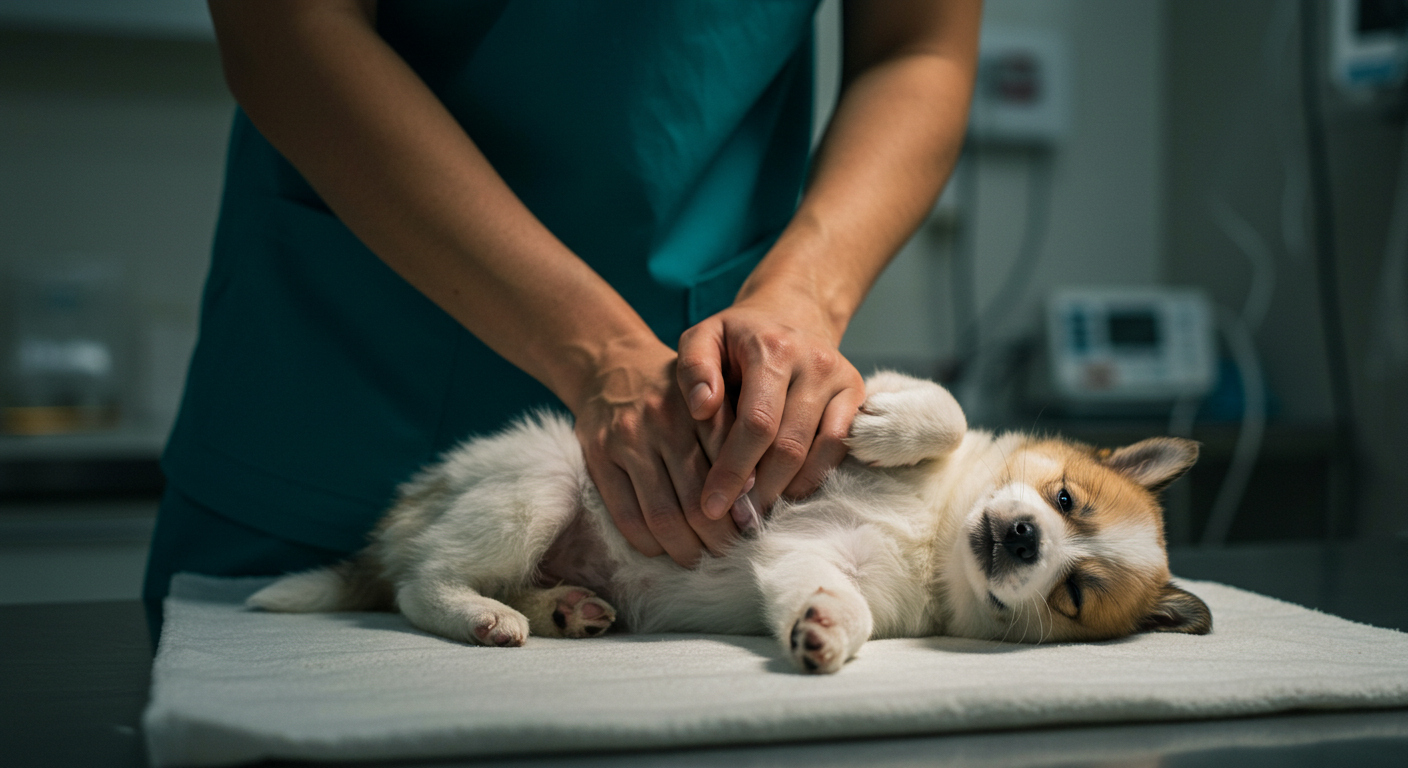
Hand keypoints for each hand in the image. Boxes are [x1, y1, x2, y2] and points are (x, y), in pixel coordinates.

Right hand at [571, 338, 739, 566]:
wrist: (612, 365)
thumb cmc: (678, 390)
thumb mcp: (715, 392)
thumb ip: (736, 433)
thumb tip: (758, 495)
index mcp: (702, 405)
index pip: (732, 467)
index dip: (745, 506)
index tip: (754, 527)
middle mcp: (665, 420)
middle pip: (699, 501)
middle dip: (719, 538)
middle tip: (731, 553)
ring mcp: (629, 440)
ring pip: (663, 516)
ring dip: (686, 550)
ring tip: (700, 558)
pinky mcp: (600, 458)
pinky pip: (627, 517)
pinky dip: (649, 544)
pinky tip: (664, 548)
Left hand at [677, 293, 866, 519]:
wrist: (792, 315)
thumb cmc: (737, 338)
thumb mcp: (704, 336)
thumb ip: (693, 368)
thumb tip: (700, 408)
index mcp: (773, 349)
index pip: (756, 422)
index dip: (733, 469)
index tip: (711, 506)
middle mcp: (815, 363)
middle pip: (789, 445)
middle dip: (759, 490)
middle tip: (734, 522)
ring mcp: (842, 381)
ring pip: (818, 453)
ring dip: (786, 491)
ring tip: (756, 514)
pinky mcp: (857, 397)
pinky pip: (839, 450)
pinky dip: (812, 478)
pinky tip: (786, 493)